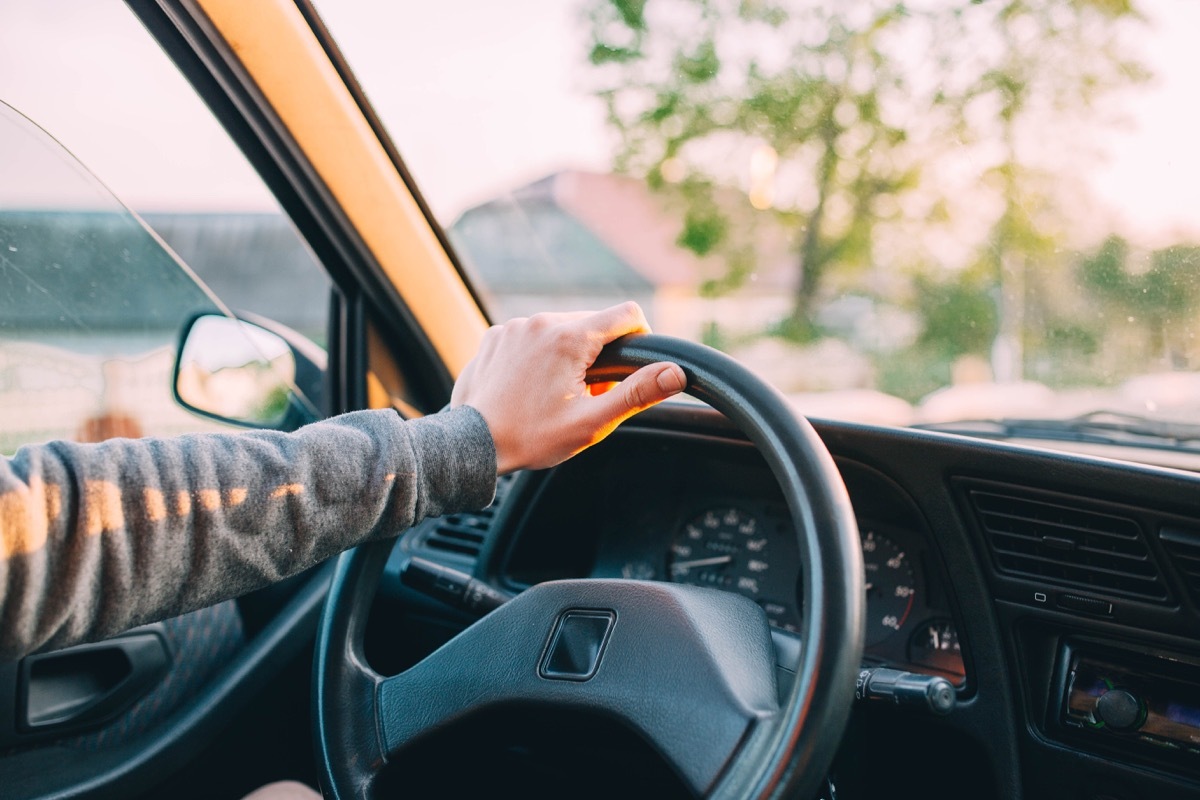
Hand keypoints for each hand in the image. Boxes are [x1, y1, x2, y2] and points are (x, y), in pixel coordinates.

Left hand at [450, 302, 686, 473]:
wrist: (471, 445)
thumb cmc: (531, 437)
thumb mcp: (591, 421)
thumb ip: (637, 393)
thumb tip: (676, 373)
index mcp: (569, 337)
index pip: (627, 314)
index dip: (640, 338)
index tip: (632, 368)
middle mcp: (540, 321)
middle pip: (593, 323)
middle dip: (601, 355)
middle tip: (589, 395)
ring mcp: (514, 327)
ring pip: (561, 329)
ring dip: (570, 354)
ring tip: (557, 394)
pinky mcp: (495, 336)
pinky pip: (532, 336)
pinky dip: (540, 355)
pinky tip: (531, 387)